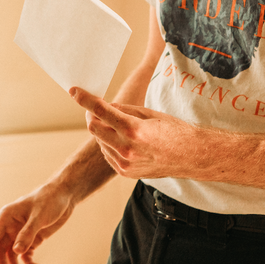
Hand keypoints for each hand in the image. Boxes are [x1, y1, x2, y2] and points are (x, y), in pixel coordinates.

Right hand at [0, 181, 78, 263]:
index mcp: (6, 217)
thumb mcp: (38, 216)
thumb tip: (17, 252)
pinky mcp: (32, 240)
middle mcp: (10, 227)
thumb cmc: (49, 199)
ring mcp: (20, 235)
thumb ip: (27, 234)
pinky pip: (26, 256)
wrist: (64, 196)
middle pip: (1, 250)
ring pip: (13, 256)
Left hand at [70, 87, 198, 178]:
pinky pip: (107, 154)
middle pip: (93, 127)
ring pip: (99, 141)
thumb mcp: (149, 113)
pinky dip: (110, 144)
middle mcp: (127, 149)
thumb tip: (103, 107)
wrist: (191, 157)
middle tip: (100, 110)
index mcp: (134, 130)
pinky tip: (126, 142)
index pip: (101, 110)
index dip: (85, 99)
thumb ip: (122, 110)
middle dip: (93, 116)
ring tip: (124, 129)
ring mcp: (125, 164)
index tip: (74, 91)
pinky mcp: (125, 172)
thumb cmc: (173, 130)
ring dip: (104, 131)